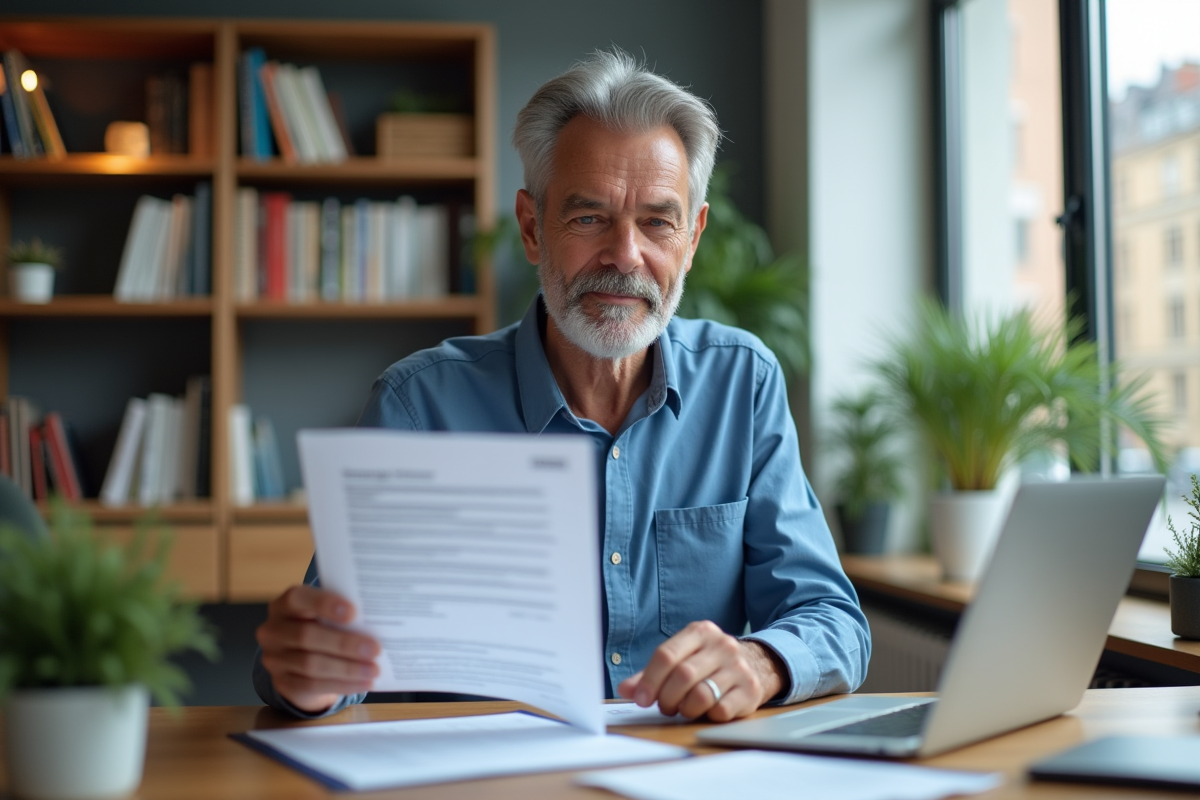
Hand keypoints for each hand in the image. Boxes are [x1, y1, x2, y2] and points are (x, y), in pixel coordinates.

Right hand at [256, 585, 380, 713]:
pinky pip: (313, 685)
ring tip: (373, 670)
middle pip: (306, 635)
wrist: (301, 662)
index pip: (297, 598)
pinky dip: (342, 684)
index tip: (353, 612)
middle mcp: (273, 631)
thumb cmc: (322, 628)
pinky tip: (362, 683)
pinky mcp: (283, 683)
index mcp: (284, 606)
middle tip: (375, 649)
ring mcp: (274, 659)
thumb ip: (341, 614)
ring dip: (347, 668)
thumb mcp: (326, 616)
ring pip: (311, 664)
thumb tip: (376, 618)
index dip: (323, 603)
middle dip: (344, 643)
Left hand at [616, 621, 785, 721]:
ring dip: (686, 709)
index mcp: (700, 632)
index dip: (649, 680)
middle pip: (682, 676)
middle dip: (667, 698)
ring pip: (701, 695)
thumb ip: (652, 673)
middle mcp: (721, 645)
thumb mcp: (683, 657)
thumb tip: (626, 690)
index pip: (666, 655)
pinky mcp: (751, 690)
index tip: (641, 699)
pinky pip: (721, 710)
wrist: (759, 663)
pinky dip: (708, 716)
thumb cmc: (710, 662)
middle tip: (665, 706)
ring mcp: (738, 667)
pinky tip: (707, 710)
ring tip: (685, 708)